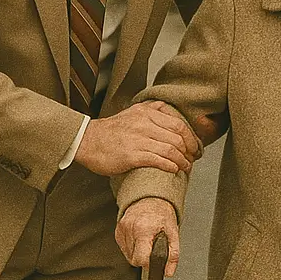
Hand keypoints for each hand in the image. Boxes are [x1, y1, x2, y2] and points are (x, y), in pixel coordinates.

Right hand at [75, 102, 198, 175]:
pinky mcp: (131, 155)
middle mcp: (144, 124)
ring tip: (185, 167)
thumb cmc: (110, 131)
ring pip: (170, 150)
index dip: (191, 138)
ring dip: (182, 161)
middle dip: (189, 151)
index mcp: (146, 113)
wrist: (86, 141)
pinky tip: (173, 170)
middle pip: (177, 138)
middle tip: (192, 159)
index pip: (179, 124)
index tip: (194, 147)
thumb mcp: (131, 112)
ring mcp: (138, 139)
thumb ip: (150, 110)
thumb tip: (167, 109)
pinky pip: (158, 160)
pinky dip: (170, 166)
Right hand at [115, 198, 179, 276]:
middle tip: (152, 246)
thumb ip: (172, 255)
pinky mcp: (117, 231)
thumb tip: (168, 272)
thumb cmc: (162, 214)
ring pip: (128, 255)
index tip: (153, 258)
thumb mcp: (173, 234)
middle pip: (134, 259)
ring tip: (147, 240)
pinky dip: (132, 246)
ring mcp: (122, 229)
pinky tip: (140, 238)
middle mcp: (130, 228)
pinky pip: (124, 248)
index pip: (140, 259)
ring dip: (138, 251)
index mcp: (143, 229)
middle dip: (144, 256)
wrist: (151, 199)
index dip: (148, 262)